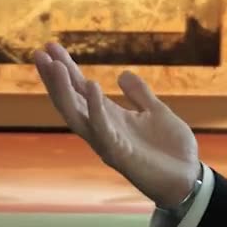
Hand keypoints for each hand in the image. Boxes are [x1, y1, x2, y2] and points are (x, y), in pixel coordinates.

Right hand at [33, 41, 198, 206]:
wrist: (188, 180)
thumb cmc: (171, 150)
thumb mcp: (157, 112)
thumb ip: (139, 94)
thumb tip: (123, 74)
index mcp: (109, 117)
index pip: (80, 89)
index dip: (66, 68)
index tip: (51, 45)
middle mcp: (102, 129)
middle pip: (69, 101)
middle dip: (53, 78)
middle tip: (39, 52)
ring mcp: (107, 142)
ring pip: (76, 115)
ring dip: (63, 90)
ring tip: (55, 65)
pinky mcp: (119, 154)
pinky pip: (103, 129)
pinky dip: (95, 107)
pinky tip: (92, 85)